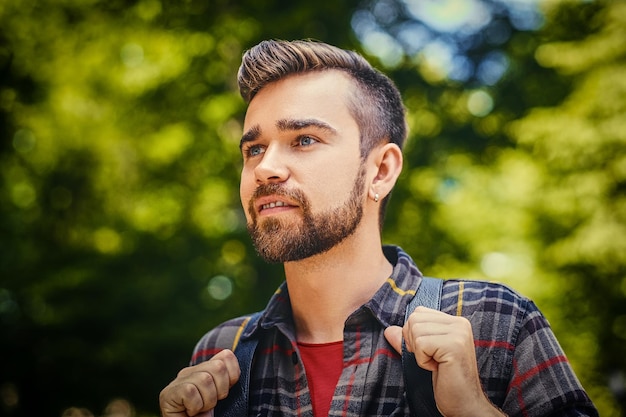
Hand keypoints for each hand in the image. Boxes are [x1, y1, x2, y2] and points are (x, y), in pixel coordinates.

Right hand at [159, 349, 240, 416]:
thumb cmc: (203, 416)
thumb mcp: (219, 395)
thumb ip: (225, 378)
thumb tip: (231, 355)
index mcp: (204, 369)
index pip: (226, 356)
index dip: (232, 375)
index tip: (223, 393)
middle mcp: (190, 371)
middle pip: (218, 366)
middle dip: (221, 390)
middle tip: (210, 404)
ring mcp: (178, 381)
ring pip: (205, 379)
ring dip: (207, 401)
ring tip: (200, 409)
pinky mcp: (169, 393)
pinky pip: (191, 391)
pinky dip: (195, 406)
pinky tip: (190, 412)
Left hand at [384, 307, 505, 416]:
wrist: (464, 403)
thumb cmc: (447, 380)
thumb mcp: (425, 355)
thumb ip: (409, 340)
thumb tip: (389, 330)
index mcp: (455, 322)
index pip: (419, 312)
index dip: (414, 334)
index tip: (429, 352)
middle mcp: (459, 323)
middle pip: (414, 319)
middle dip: (414, 342)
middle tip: (432, 359)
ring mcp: (458, 333)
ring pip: (415, 330)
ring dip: (419, 353)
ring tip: (436, 363)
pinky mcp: (454, 345)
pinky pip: (421, 344)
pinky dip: (422, 360)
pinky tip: (437, 368)